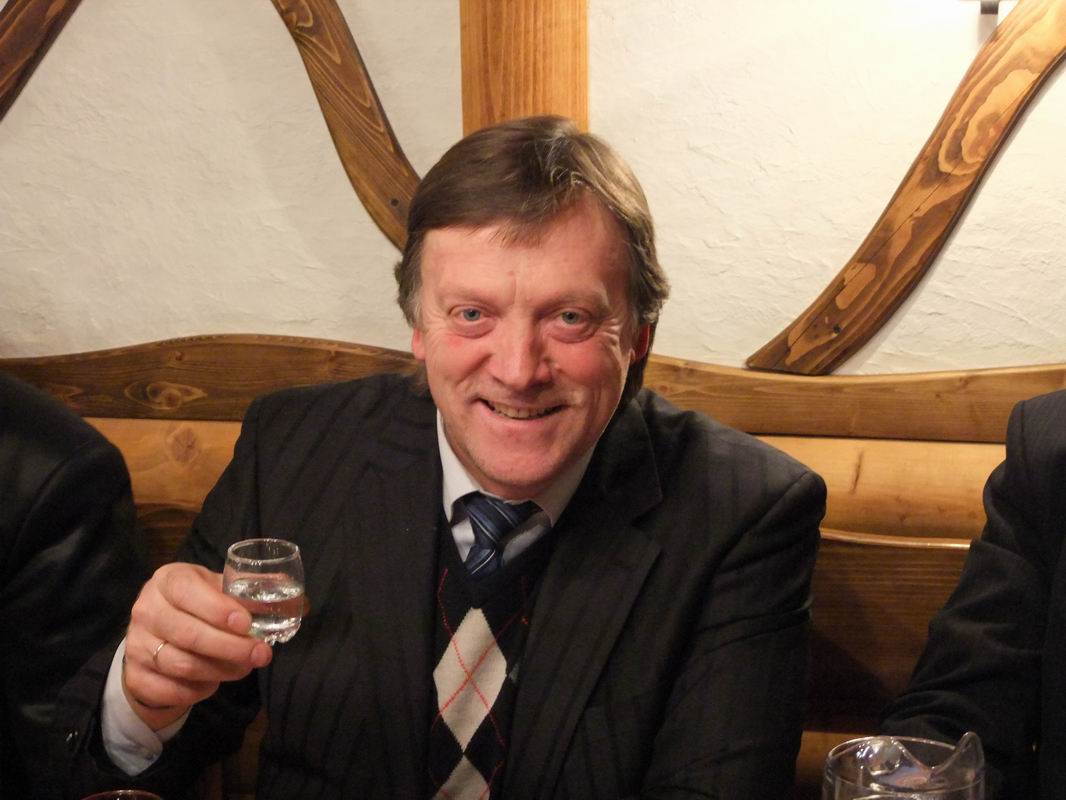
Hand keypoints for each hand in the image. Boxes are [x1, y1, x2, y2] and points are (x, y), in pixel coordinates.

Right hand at [122, 563, 272, 728]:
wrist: (157, 635)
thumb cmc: (197, 605)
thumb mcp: (220, 589)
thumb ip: (256, 592)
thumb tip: (305, 603)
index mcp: (168, 580)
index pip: (187, 591)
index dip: (218, 609)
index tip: (246, 624)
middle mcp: (146, 609)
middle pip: (188, 634)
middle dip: (230, 647)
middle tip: (261, 654)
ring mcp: (136, 644)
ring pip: (181, 664)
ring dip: (220, 670)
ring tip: (244, 667)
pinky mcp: (135, 676)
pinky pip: (170, 690)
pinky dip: (198, 690)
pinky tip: (215, 681)